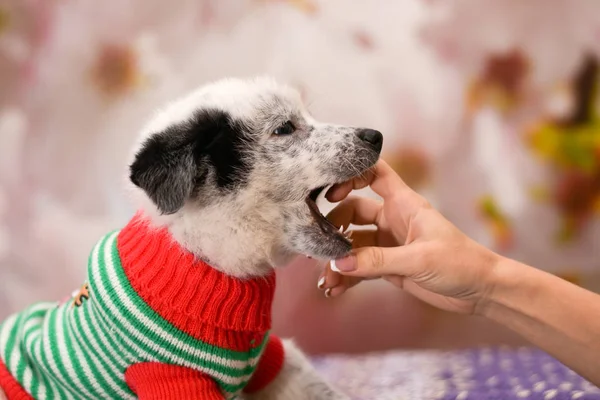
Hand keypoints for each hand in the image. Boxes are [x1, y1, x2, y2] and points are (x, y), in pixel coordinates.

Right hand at [317, 160, 499, 314]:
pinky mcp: (388, 265)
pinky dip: (347, 277)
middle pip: (352, 212)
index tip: (330, 193)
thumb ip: (378, 261)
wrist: (481, 290)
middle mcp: (392, 219)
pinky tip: (334, 289)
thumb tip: (338, 263)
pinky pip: (360, 267)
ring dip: (338, 259)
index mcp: (404, 204)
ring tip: (325, 279)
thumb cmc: (461, 262)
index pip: (374, 174)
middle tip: (319, 247)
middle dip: (334, 228)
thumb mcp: (419, 259)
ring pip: (353, 244)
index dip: (351, 175)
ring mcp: (388, 243)